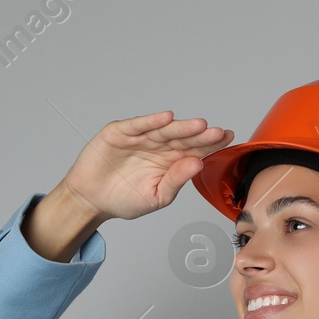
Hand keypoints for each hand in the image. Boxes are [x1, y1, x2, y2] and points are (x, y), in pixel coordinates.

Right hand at [58, 111, 234, 223]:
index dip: (211, 144)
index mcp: (170, 162)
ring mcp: (140, 138)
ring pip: (164, 130)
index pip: (195, 150)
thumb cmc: (123, 199)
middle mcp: (158, 146)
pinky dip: (151, 121)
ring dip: (181, 127)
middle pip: (183, 138)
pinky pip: (138, 125)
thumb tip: (197, 164)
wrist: (90, 199)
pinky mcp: (120, 132)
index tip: (227, 139)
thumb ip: (175, 181)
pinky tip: (166, 118)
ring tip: (199, 126)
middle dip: (200, 135)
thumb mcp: (155, 198)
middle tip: (217, 133)